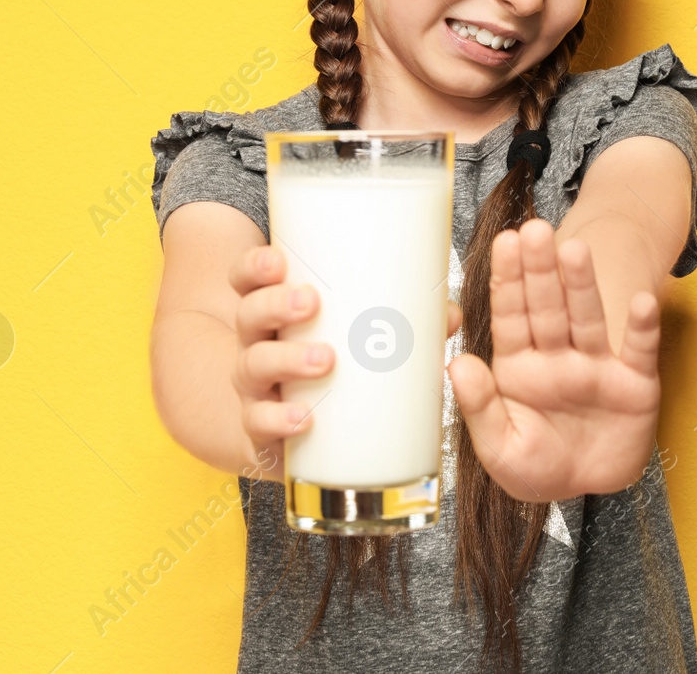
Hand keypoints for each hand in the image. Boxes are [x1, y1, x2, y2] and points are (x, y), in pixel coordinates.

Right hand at [226, 245, 463, 479]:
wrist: (291, 434)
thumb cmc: (327, 367)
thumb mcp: (352, 337)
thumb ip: (401, 321)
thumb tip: (448, 315)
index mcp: (274, 313)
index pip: (248, 280)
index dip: (255, 267)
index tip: (277, 261)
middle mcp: (256, 345)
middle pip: (249, 315)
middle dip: (275, 304)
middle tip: (310, 302)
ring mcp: (255, 388)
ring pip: (253, 366)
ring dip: (286, 359)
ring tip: (324, 359)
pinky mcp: (261, 429)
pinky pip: (259, 424)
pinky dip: (279, 420)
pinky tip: (304, 418)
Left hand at [448, 218, 660, 501]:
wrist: (589, 487)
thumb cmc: (539, 466)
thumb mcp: (500, 448)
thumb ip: (479, 407)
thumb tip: (457, 365)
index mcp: (519, 367)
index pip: (511, 316)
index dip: (508, 280)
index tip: (504, 244)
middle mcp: (557, 357)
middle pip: (547, 306)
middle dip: (539, 269)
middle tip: (534, 230)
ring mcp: (597, 366)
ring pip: (587, 317)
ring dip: (581, 284)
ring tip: (574, 250)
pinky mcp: (635, 383)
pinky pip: (638, 350)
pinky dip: (641, 326)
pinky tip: (640, 302)